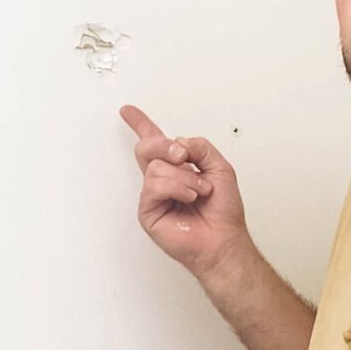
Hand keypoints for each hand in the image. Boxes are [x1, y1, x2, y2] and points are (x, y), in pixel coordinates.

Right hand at [119, 104, 250, 279]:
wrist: (223, 238)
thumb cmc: (223, 210)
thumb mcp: (220, 167)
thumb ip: (200, 147)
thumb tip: (177, 143)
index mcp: (178, 167)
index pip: (155, 142)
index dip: (140, 124)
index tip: (127, 110)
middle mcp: (162, 179)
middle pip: (147, 147)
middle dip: (163, 146)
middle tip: (183, 156)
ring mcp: (153, 195)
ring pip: (156, 167)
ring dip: (185, 177)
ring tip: (199, 192)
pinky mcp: (148, 210)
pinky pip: (155, 186)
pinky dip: (177, 188)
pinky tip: (189, 198)